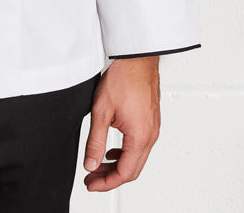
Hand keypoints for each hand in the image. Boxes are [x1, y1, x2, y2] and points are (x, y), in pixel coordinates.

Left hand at [83, 56, 160, 191]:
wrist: (137, 59)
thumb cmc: (123, 78)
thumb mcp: (101, 112)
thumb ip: (95, 141)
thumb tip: (90, 163)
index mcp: (140, 137)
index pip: (124, 173)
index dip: (106, 183)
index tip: (91, 184)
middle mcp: (150, 136)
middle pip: (132, 170)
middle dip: (110, 177)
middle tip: (92, 177)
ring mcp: (153, 129)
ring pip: (136, 159)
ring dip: (118, 165)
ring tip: (98, 164)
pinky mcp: (151, 121)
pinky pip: (140, 146)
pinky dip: (125, 153)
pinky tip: (112, 149)